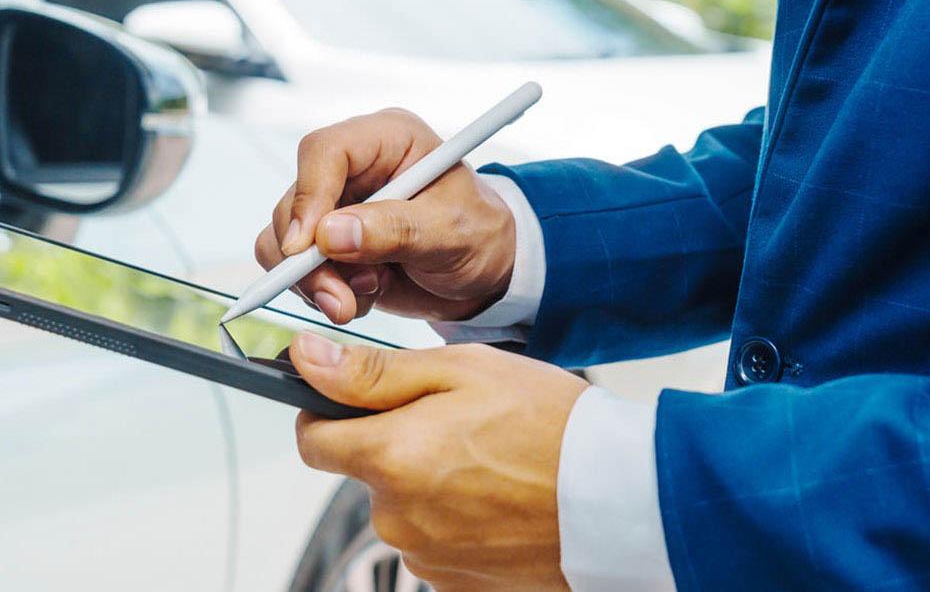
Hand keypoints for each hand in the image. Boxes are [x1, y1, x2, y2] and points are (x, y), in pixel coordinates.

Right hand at [254, 108, 515, 323]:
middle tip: (340, 300)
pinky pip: (294, 269)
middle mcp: (352, 168)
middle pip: (295, 202)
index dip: (308, 197)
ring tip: (366, 296)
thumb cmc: (479, 236)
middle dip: (310, 261)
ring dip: (317, 282)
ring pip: (285, 241)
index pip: (324, 152)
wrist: (484, 274)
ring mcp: (335, 207)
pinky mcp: (326, 244)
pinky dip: (321, 293)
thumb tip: (328, 235)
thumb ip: (394, 230)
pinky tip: (363, 297)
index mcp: (387, 140)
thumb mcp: (451, 232)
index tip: (308, 247)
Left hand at [289, 333, 587, 590]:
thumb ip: (372, 372)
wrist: (623, 499)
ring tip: (491, 462)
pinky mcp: (456, 581)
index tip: (360, 401)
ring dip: (429, 483)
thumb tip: (306, 359)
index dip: (330, 413)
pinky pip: (435, 540)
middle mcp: (398, 517)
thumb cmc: (551, 426)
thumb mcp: (461, 371)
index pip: (312, 441)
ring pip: (402, 507)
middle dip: (395, 445)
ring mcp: (427, 556)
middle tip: (459, 424)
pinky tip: (500, 498)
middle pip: (365, 473)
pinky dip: (457, 518)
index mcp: (390, 458)